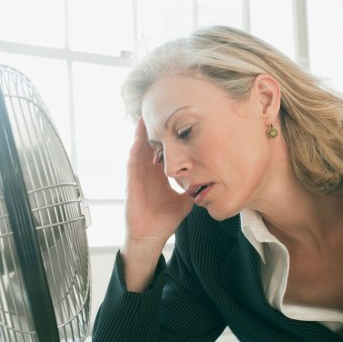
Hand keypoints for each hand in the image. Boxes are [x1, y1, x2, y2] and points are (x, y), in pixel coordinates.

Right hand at [121, 119, 193, 290]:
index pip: (163, 149)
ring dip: (142, 132)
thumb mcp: (185, 200)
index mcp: (158, 173)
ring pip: (139, 148)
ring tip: (146, 112)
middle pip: (150, 143)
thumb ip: (195, 190)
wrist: (150, 236)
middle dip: (154, 126)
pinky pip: (132, 162)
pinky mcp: (131, 183)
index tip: (175, 118)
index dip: (168, 135)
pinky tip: (139, 137)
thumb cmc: (164, 219)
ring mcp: (138, 175)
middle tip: (158, 105)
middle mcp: (147, 171)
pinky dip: (136, 150)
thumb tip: (211, 182)